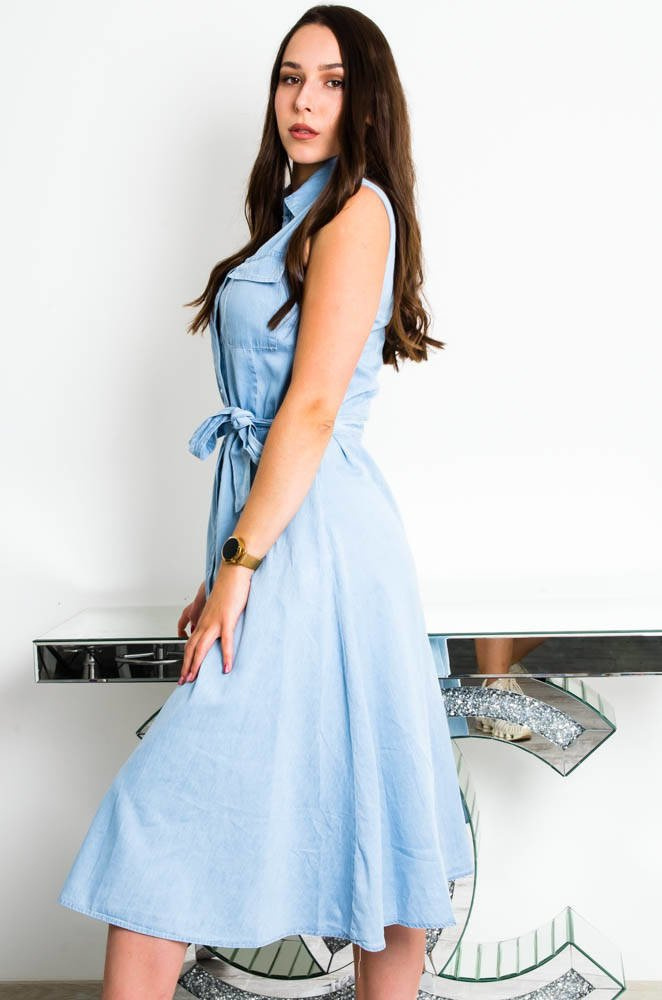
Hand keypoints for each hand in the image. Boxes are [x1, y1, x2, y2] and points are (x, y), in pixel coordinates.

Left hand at [178, 561, 253, 682]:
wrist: (233, 573)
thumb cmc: (229, 589)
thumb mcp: (219, 608)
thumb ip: (218, 620)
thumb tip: (220, 632)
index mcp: (204, 621)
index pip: (190, 643)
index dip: (186, 659)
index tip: (185, 671)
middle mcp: (205, 623)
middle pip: (191, 649)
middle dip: (186, 667)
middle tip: (184, 681)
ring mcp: (215, 622)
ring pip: (202, 648)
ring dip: (197, 665)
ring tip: (194, 679)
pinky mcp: (227, 619)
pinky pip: (225, 642)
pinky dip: (225, 656)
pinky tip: (225, 667)